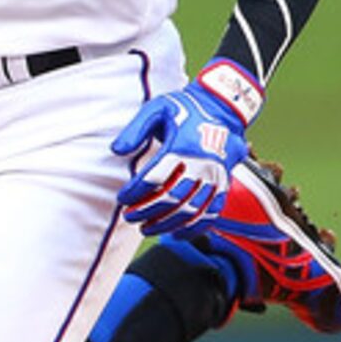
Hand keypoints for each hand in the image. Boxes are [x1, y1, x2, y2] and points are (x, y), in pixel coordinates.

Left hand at [110, 70, 253, 235]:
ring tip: (147, 228)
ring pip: (191, 210)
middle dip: (146, 212)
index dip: (135, 192)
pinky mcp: (224, 184)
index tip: (121, 199)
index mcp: (184, 145)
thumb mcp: (157, 108)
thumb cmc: (185, 108)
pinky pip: (211, 213)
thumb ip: (135, 129)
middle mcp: (202, 164)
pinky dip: (194, 227)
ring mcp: (215, 176)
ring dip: (167, 223)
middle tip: (129, 217)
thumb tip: (116, 151)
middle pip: (171, 198)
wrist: (223, 108)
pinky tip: (176, 233)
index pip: (154, 178)